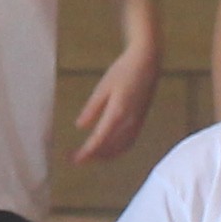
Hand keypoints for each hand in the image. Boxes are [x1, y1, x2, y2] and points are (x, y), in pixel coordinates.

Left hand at [69, 46, 156, 165]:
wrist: (147, 61)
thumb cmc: (123, 71)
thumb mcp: (103, 87)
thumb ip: (92, 108)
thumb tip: (80, 126)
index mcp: (118, 112)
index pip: (99, 140)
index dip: (86, 152)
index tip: (73, 159)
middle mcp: (130, 121)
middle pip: (111, 148)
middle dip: (94, 156)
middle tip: (76, 159)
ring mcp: (138, 122)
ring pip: (121, 148)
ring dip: (105, 155)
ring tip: (90, 157)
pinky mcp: (141, 120)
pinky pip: (129, 142)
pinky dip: (117, 150)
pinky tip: (107, 148)